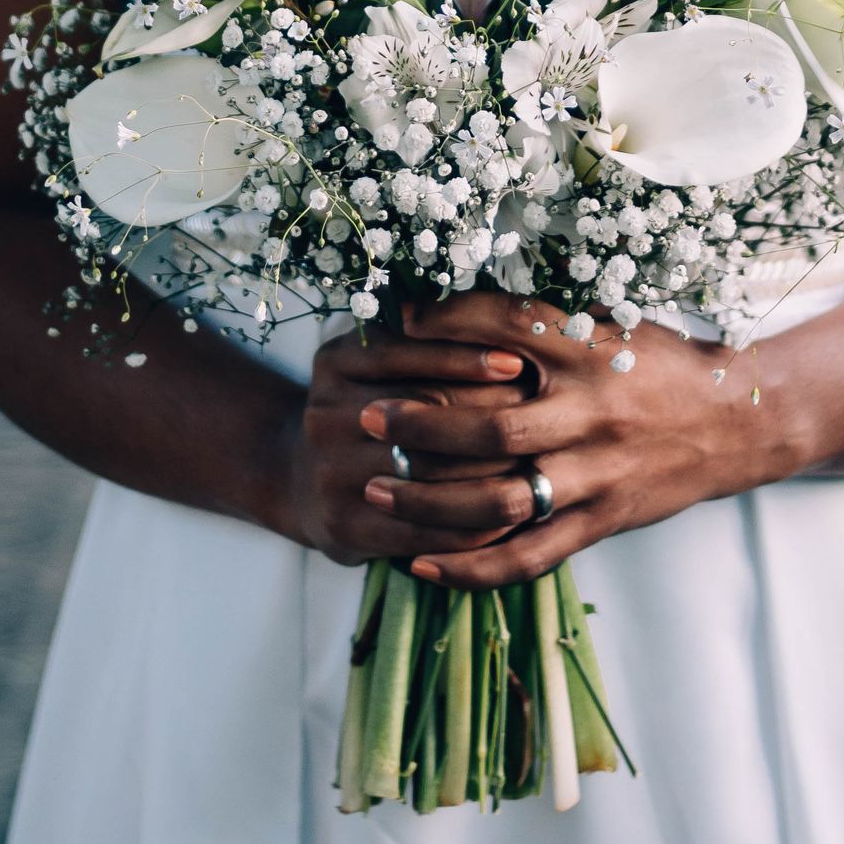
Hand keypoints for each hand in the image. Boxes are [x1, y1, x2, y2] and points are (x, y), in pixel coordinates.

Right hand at [283, 327, 538, 566]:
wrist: (301, 476)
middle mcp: (324, 413)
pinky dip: (470, 526)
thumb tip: (508, 315)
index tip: (519, 360)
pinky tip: (512, 519)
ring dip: (490, 472)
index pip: (409, 353)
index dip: (466, 357)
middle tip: (543, 415)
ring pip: (427, 474)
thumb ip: (425, 337)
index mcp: (336, 361)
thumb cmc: (371, 406)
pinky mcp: (343, 525)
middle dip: (489, 413)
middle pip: (422, 412)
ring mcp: (329, 472)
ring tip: (540, 464)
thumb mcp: (379, 360)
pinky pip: (420, 528)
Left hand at [353, 291, 801, 588]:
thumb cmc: (657, 363)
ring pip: (500, 500)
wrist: (739, 421)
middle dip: (419, 424)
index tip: (393, 327)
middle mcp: (591, 414)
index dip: (445, 326)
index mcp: (590, 351)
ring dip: (428, 499)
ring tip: (374, 486)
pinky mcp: (602, 522)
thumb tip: (433, 308)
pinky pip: (528, 556)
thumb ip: (532, 318)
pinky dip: (472, 568)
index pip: (506, 328)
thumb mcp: (604, 322)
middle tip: (364, 417)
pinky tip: (422, 564)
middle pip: (491, 427)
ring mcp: (596, 475)